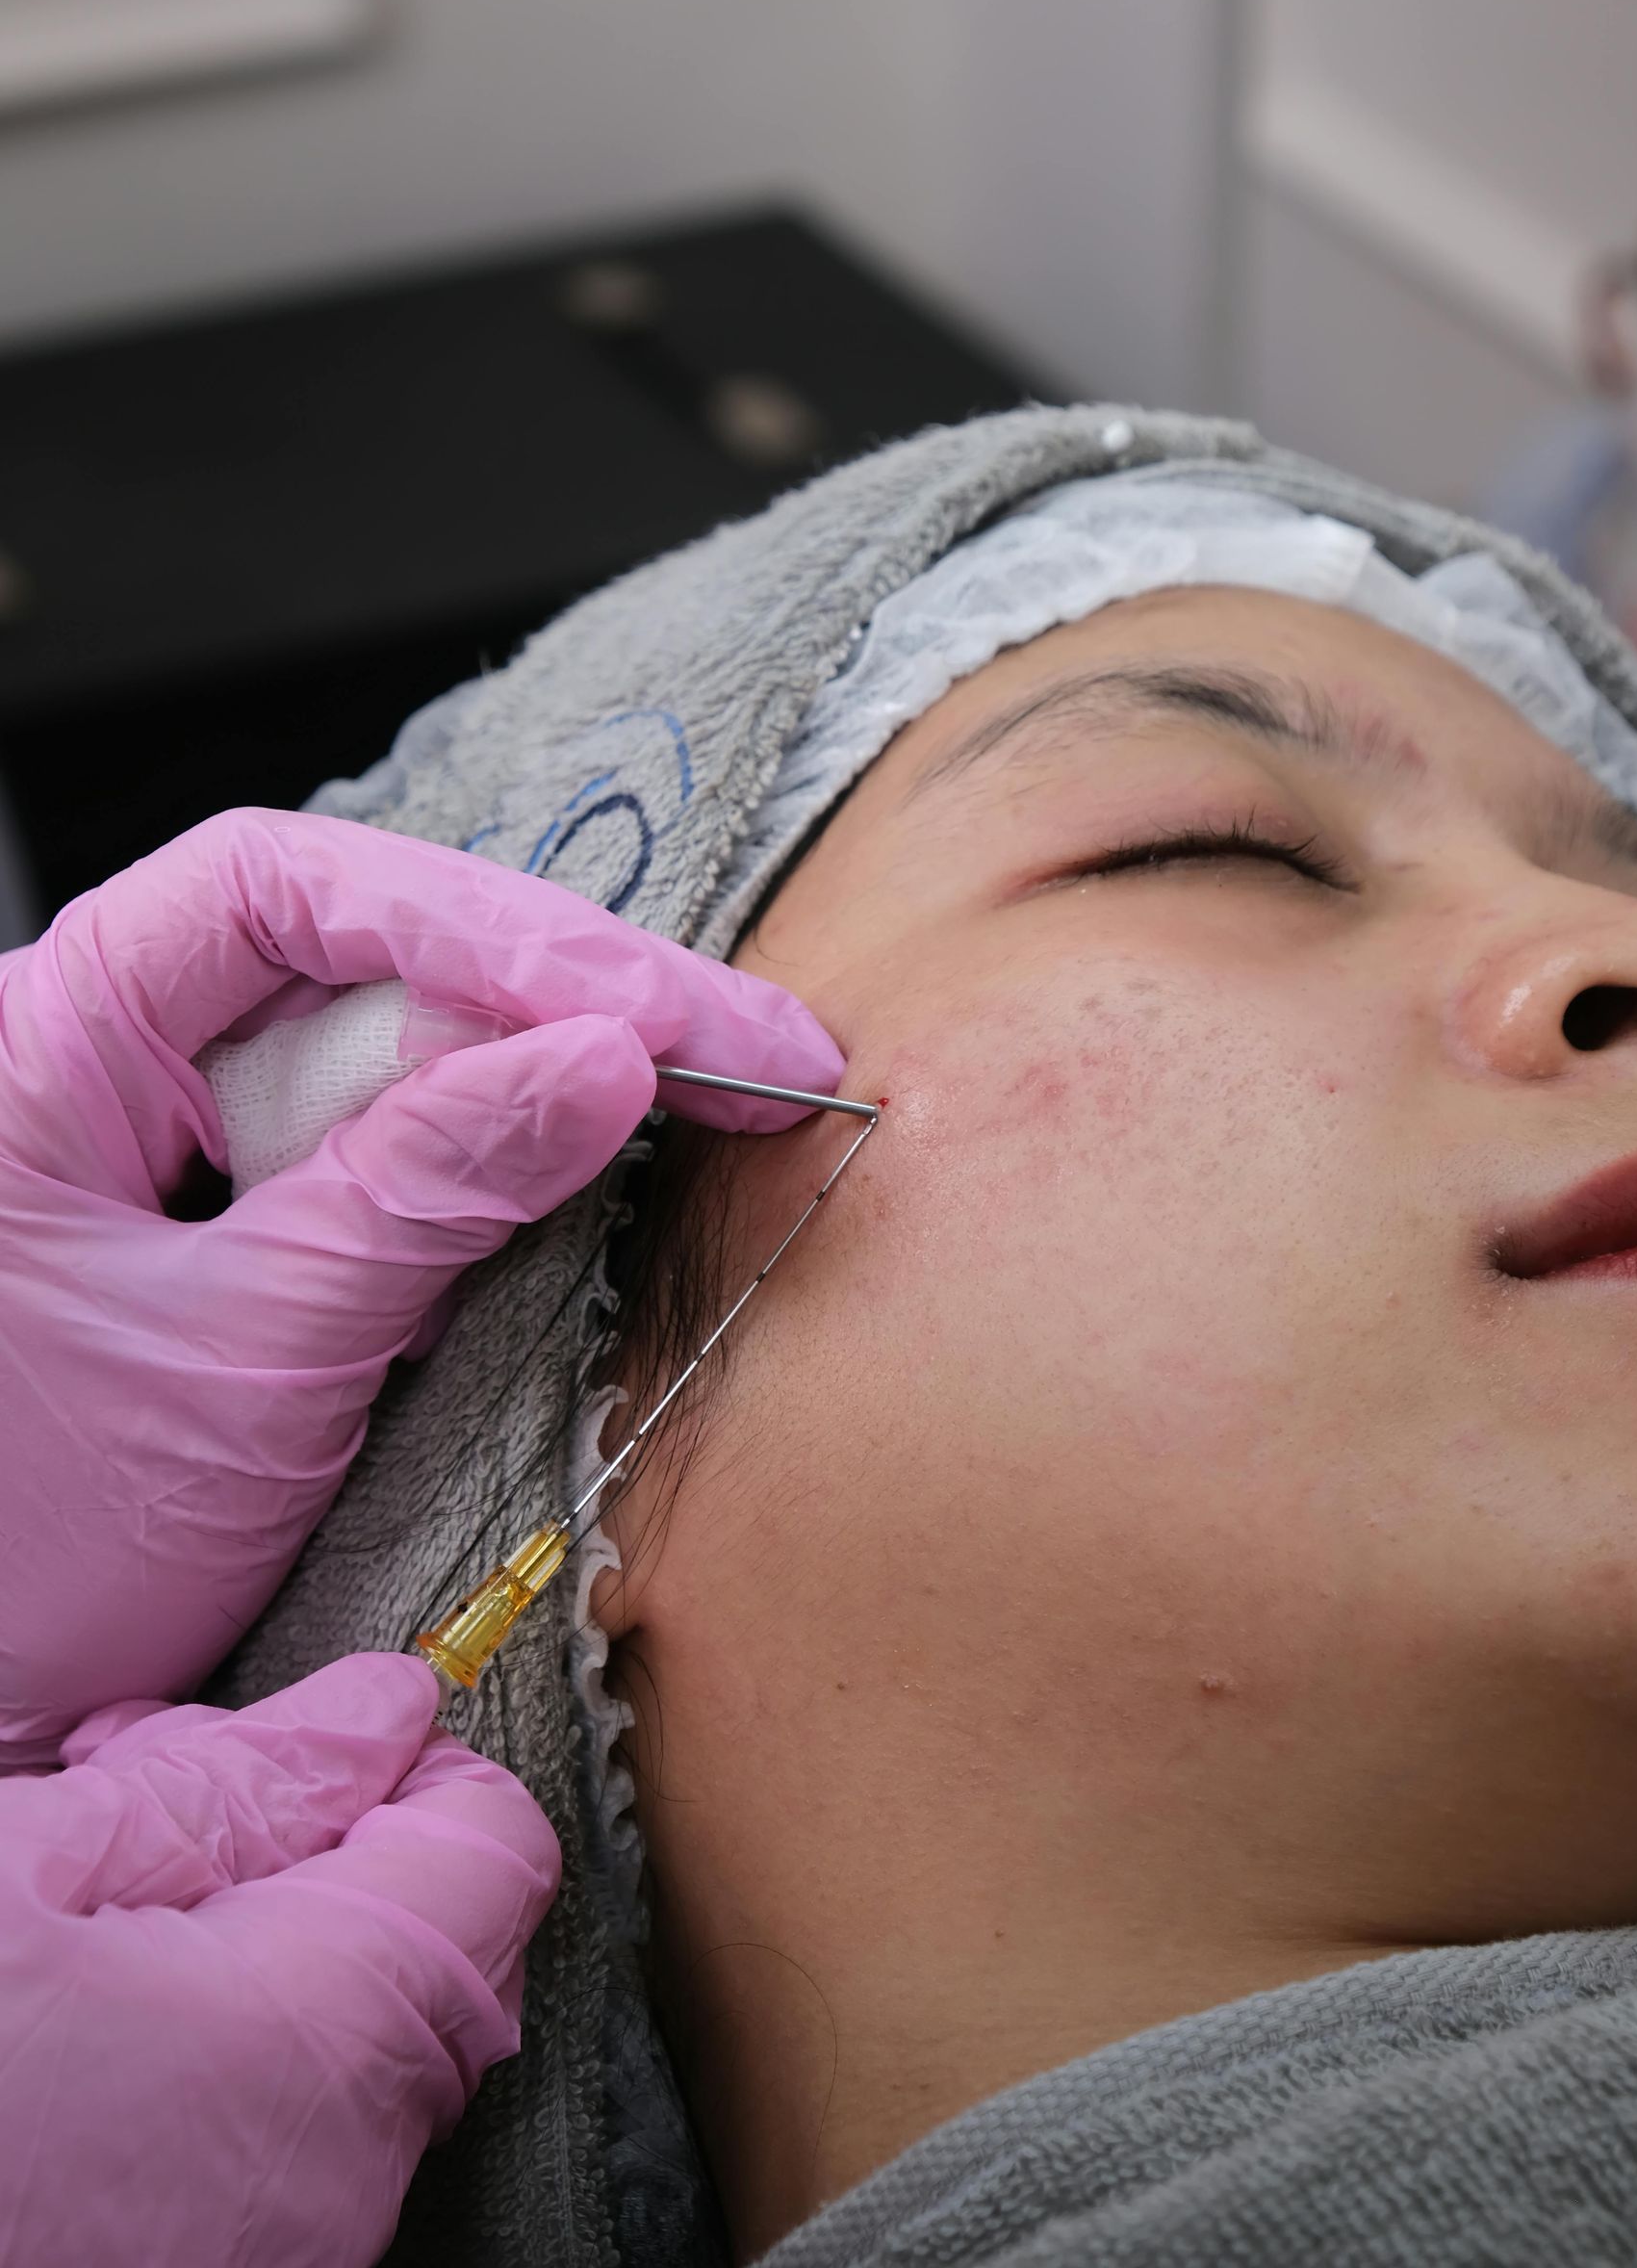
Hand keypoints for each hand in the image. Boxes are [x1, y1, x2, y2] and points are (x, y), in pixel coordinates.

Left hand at [0, 807, 841, 1763]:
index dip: (474, 922)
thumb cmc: (20, 1561)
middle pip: (357, 949)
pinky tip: (600, 1144)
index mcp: (39, 1046)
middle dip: (557, 989)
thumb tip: (611, 1059)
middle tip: (749, 1048)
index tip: (643, 1007)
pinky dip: (488, 1154)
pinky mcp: (233, 1214)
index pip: (276, 891)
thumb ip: (418, 1196)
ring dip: (544, 1062)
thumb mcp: (240, 1367)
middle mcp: (97, 1056)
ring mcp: (167, 1135)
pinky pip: (374, 1141)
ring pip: (383, 1040)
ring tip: (718, 1085)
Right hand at [0, 1655, 557, 2267]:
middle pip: (417, 1940)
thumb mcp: (16, 1870)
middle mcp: (340, 2173)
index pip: (494, 1848)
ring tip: (65, 1906)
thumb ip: (231, 1784)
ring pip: (336, 2037)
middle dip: (295, 1838)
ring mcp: (285, 2259)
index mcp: (317, 2037)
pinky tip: (66, 2017)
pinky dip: (201, 2053)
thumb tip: (383, 1712)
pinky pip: (271, 2138)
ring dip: (235, 1941)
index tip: (294, 1741)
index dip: (403, 1765)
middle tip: (124, 1796)